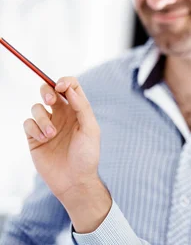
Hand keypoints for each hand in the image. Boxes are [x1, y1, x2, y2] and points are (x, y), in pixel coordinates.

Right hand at [23, 77, 110, 232]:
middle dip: (46, 91)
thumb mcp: (90, 129)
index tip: (61, 87)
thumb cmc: (87, 155)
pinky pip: (28, 123)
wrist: (74, 181)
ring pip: (36, 107)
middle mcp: (62, 115)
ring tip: (51, 134)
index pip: (70, 87)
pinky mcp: (34, 137)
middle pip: (48, 91)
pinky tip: (44, 140)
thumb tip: (69, 89)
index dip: (64, 82)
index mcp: (78, 110)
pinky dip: (34, 129)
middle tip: (51, 101)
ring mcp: (47, 125)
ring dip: (42, 118)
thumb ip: (81, 107)